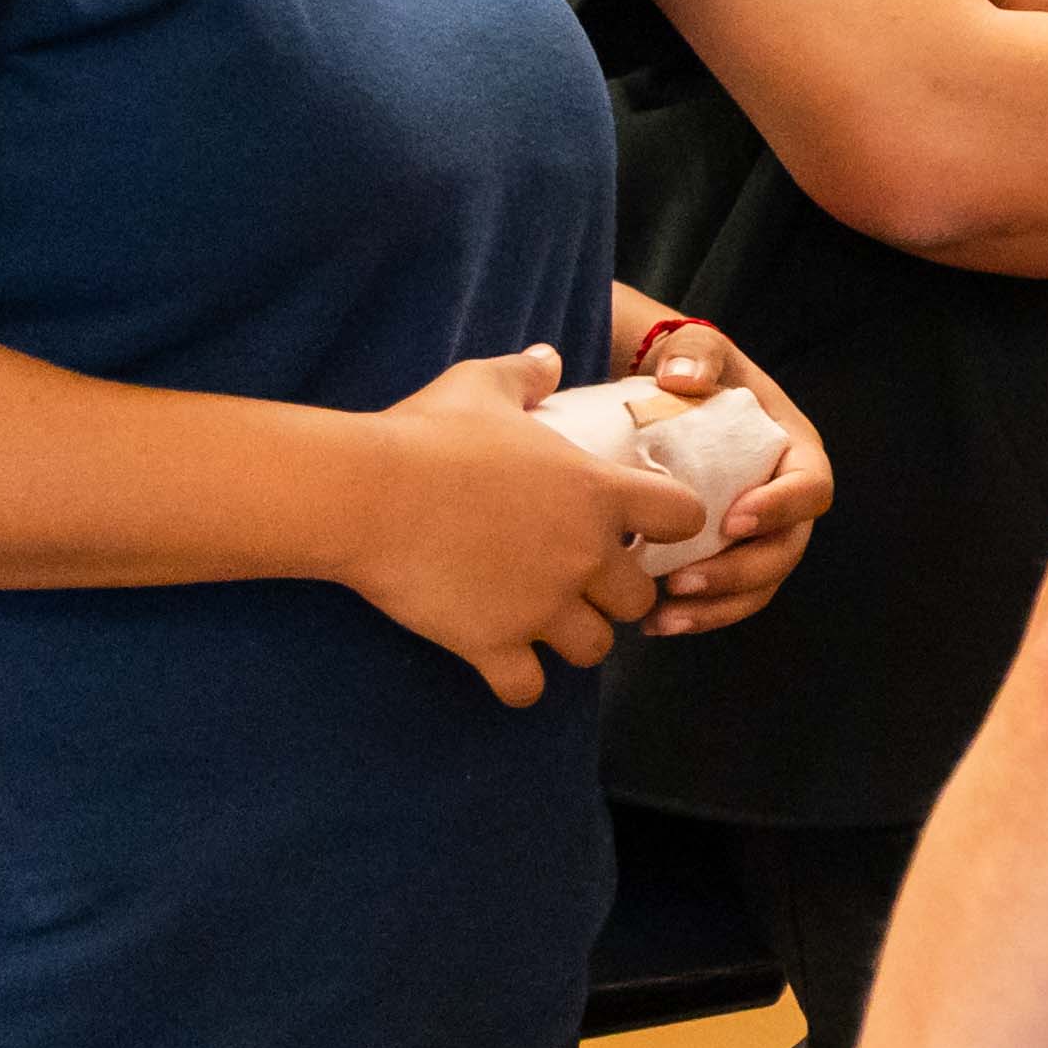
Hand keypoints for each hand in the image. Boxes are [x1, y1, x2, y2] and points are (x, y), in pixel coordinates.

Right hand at [350, 347, 689, 705]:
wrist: (363, 492)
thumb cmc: (425, 434)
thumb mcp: (481, 386)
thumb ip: (526, 375)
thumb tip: (550, 357)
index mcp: (598, 492)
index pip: (683, 516)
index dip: (669, 523)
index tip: (640, 525)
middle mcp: (584, 555)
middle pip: (638, 597)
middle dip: (615, 594)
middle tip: (580, 582)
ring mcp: (542, 606)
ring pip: (595, 649)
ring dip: (575, 638)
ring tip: (544, 622)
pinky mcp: (494, 644)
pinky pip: (528, 689)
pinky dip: (519, 683)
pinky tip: (502, 663)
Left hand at [612, 298, 831, 636]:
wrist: (661, 394)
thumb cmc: (688, 370)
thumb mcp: (698, 350)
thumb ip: (696, 352)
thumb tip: (682, 378)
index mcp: (794, 451)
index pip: (811, 487)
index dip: (781, 508)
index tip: (733, 519)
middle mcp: (784, 499)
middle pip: (786, 549)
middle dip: (740, 573)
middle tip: (684, 581)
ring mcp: (756, 533)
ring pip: (759, 584)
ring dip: (717, 607)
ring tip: (663, 617)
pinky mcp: (724, 555)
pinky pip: (726, 596)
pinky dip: (696, 615)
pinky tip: (651, 624)